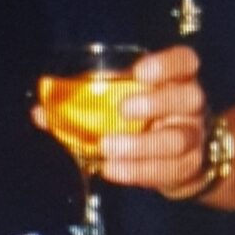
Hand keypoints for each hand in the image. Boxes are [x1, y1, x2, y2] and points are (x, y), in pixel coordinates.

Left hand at [99, 45, 208, 196]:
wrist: (177, 161)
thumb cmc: (142, 121)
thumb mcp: (122, 104)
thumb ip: (84, 103)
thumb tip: (41, 112)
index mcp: (177, 80)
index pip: (184, 62)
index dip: (166, 64)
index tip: (139, 71)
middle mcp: (191, 105)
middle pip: (188, 98)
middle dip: (155, 103)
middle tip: (122, 109)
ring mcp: (194, 138)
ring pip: (177, 140)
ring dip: (139, 145)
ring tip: (107, 147)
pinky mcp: (187, 168)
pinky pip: (166, 171)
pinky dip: (136, 172)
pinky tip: (111, 169)